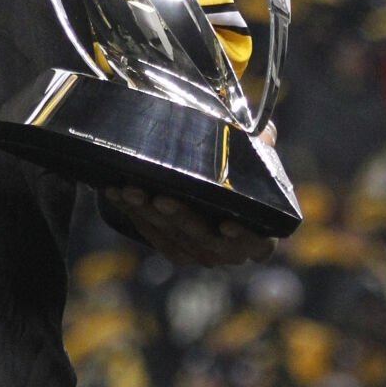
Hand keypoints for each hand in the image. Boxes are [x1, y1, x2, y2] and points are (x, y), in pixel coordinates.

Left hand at [104, 125, 280, 266]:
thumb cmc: (236, 164)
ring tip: (130, 190)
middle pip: (209, 243)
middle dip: (181, 219)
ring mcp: (204, 252)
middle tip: (160, 198)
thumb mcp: (251, 150)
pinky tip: (118, 194)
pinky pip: (156, 238)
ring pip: (177, 241)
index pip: (260, 242)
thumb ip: (261, 144)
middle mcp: (234, 249)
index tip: (227, 225)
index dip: (245, 237)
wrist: (205, 175)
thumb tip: (267, 134)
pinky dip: (137, 217)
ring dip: (151, 217)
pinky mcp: (178, 249)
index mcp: (261, 229)